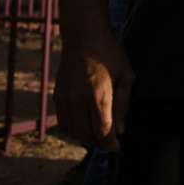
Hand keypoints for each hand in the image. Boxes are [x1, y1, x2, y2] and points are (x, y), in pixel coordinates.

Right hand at [55, 34, 132, 150]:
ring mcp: (65, 99)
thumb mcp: (125, 76)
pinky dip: (72, 129)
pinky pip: (63, 121)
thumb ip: (123, 105)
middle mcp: (78, 101)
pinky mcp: (57, 96)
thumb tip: (120, 130)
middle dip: (99, 143)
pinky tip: (82, 126)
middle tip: (109, 143)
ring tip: (97, 136)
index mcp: (98, 96)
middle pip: (86, 135)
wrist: (83, 37)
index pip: (102, 131)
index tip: (117, 147)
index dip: (110, 143)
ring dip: (85, 138)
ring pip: (72, 130)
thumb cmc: (110, 54)